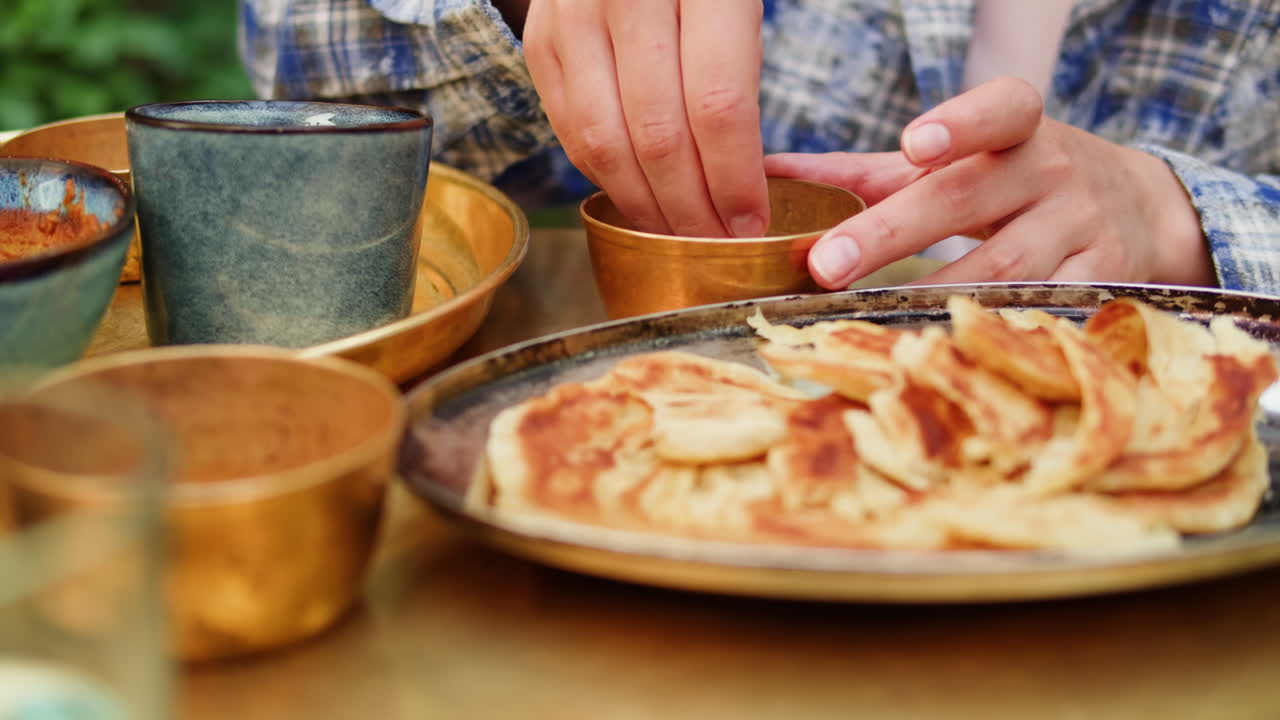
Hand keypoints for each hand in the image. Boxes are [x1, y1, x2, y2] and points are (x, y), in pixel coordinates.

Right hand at [522, 0, 769, 236]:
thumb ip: (744, 61)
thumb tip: (745, 173)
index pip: (717, 106)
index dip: (734, 180)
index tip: (752, 224)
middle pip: (658, 136)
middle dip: (690, 209)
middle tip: (715, 246)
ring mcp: (570, 15)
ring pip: (604, 142)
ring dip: (644, 206)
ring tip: (677, 238)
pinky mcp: (540, 36)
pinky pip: (570, 128)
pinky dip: (605, 175)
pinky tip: (638, 199)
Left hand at [763, 77, 1214, 288]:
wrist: (1138, 210)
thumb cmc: (1014, 181)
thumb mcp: (956, 163)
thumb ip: (865, 171)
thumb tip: (769, 174)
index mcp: (1016, 128)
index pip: (1000, 109)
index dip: (959, 124)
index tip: (912, 144)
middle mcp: (1053, 171)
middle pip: (967, 200)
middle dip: (891, 233)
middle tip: (827, 264)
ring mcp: (1082, 228)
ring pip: (1003, 267)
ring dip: (932, 293)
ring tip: (870, 316)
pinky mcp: (1103, 282)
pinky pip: (1039, 312)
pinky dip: (991, 329)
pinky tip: (943, 346)